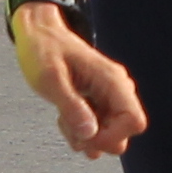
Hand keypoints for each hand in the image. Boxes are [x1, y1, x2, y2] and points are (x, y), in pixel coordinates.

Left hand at [10, 4, 144, 155]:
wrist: (37, 33)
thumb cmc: (43, 50)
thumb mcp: (50, 79)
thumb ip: (70, 106)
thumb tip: (89, 133)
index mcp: (111, 80)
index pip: (134, 121)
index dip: (112, 136)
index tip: (85, 135)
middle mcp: (116, 88)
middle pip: (124, 132)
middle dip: (96, 139)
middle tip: (70, 127)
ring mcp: (108, 95)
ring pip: (110, 134)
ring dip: (86, 136)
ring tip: (64, 119)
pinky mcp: (98, 101)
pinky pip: (98, 127)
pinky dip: (82, 130)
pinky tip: (65, 118)